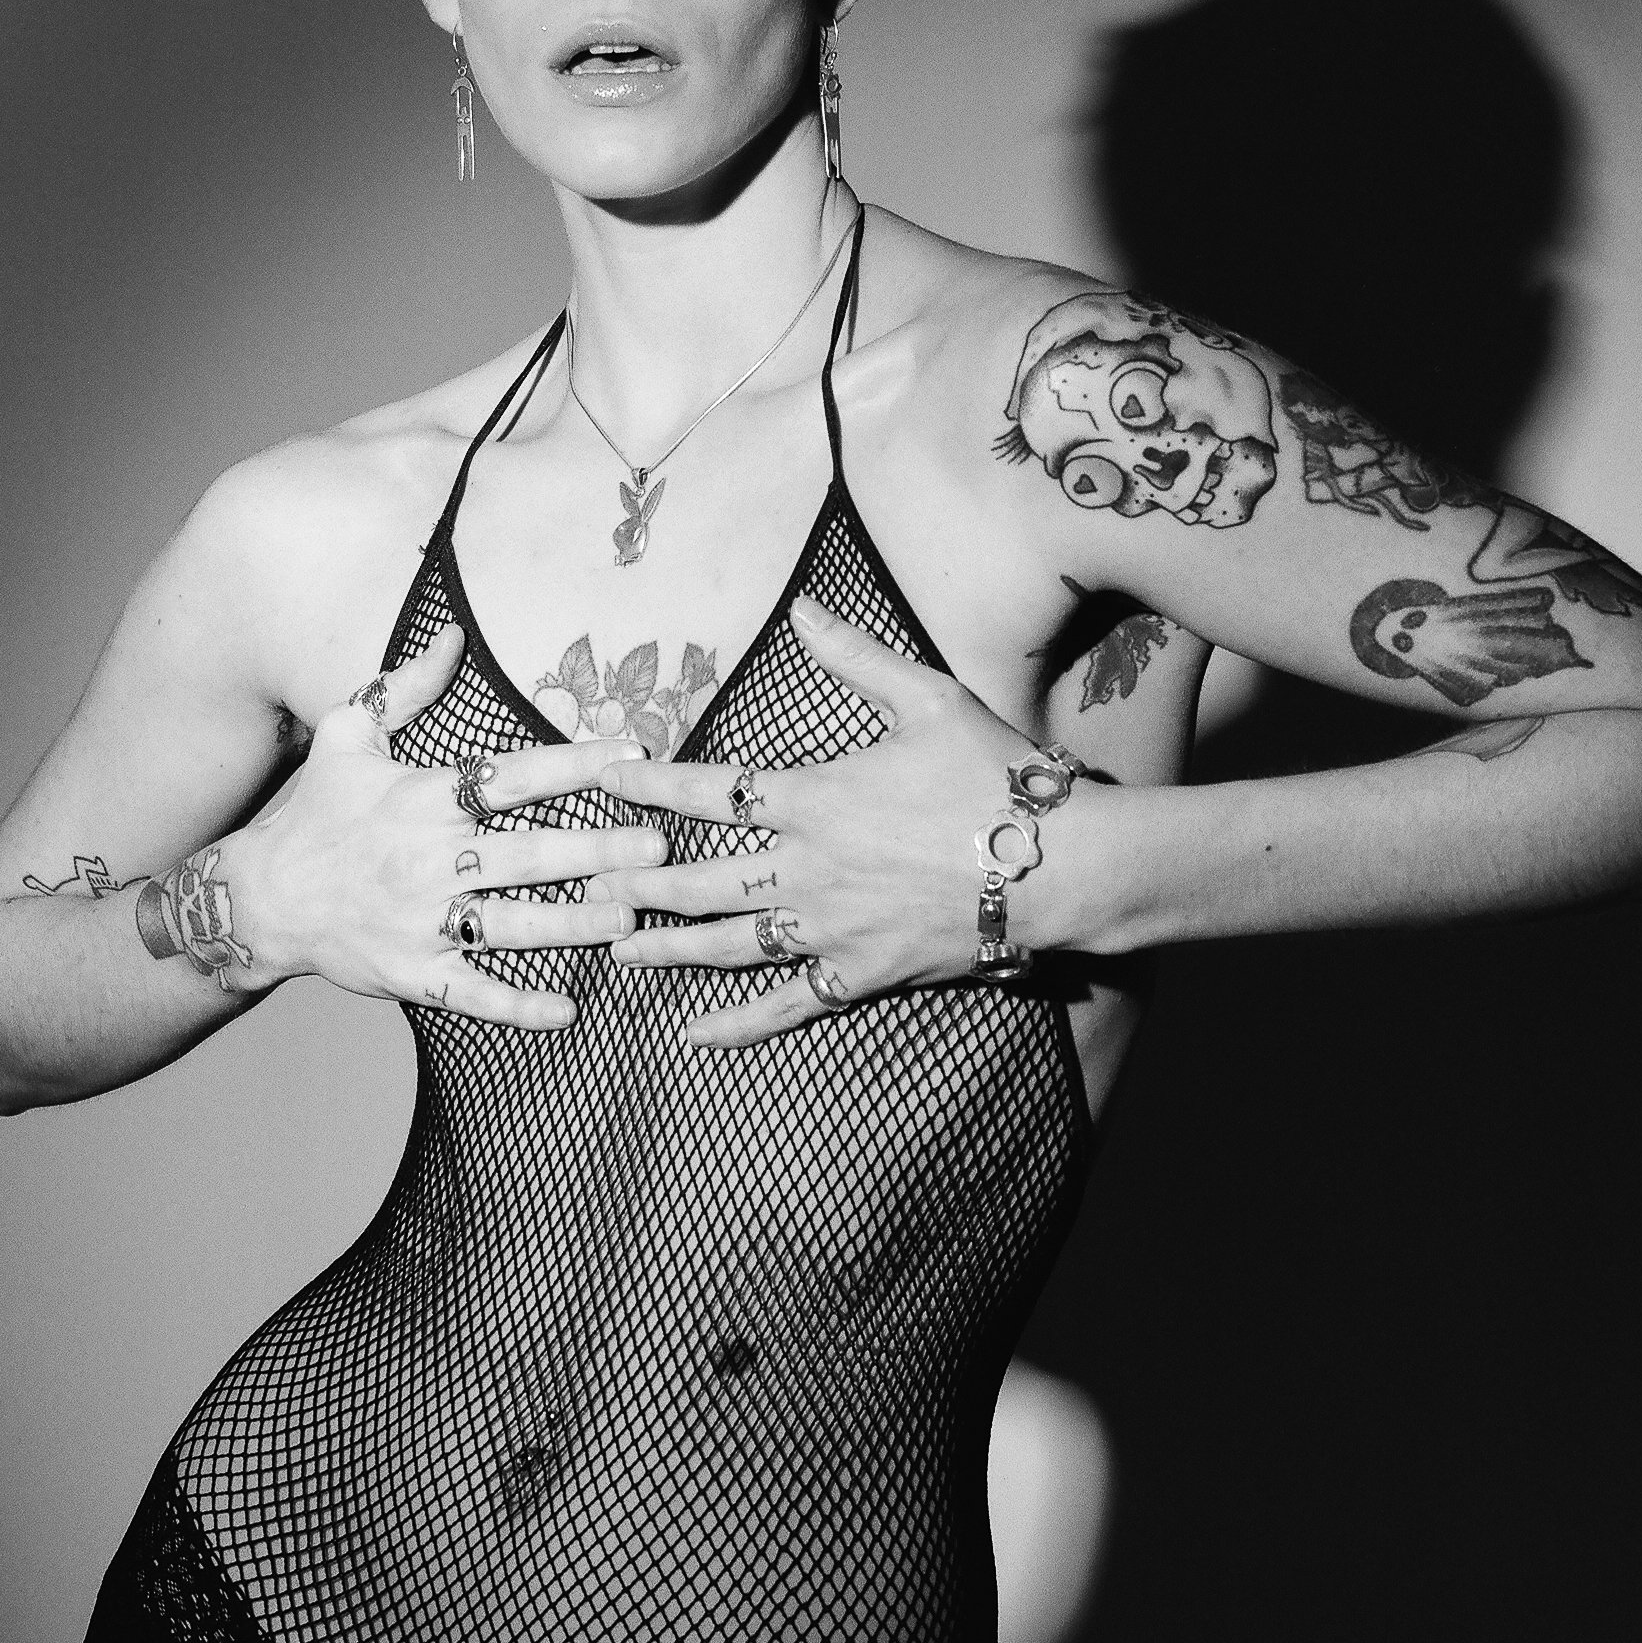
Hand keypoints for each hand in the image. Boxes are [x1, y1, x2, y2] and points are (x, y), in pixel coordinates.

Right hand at [224, 626, 668, 1029]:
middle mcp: (428, 860)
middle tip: (657, 847)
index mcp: (424, 799)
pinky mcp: (413, 972)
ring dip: (574, 923)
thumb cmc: (314, 812)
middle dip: (597, 851)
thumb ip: (405, 687)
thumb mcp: (346, 733)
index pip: (513, 776)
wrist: (260, 897)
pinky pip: (471, 992)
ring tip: (630, 917)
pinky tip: (566, 1009)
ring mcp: (421, 921)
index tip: (634, 752)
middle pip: (528, 854)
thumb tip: (453, 637)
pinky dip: (516, 1006)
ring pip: (511, 925)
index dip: (577, 763)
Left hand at [603, 597, 1060, 1046]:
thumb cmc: (994, 776)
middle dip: (634, 881)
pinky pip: (786, 1005)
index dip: (649, 785)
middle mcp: (807, 870)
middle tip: (583, 885)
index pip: (708, 790)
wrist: (1058, 866)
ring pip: (727, 945)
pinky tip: (692, 1034)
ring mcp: (831, 930)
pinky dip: (737, 1023)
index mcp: (813, 799)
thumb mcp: (927, 698)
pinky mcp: (862, 973)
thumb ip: (855, 656)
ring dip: (666, 947)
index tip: (601, 777)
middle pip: (698, 880)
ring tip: (616, 948)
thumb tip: (803, 608)